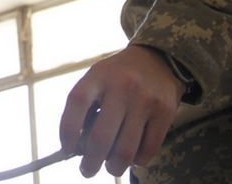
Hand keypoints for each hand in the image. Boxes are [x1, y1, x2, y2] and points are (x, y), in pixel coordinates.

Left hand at [59, 45, 183, 177]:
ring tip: (110, 167)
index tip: (67, 149)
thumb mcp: (98, 77)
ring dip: (114, 167)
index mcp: (99, 75)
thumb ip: (87, 106)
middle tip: (86, 171)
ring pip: (125, 150)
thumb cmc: (118, 75)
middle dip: (90, 163)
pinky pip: (148, 150)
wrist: (158, 60)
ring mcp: (145, 100)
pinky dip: (137, 161)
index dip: (67, 130)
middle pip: (101, 137)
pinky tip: (131, 157)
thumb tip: (78, 147)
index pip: (77, 102)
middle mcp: (122, 86)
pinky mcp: (165, 113)